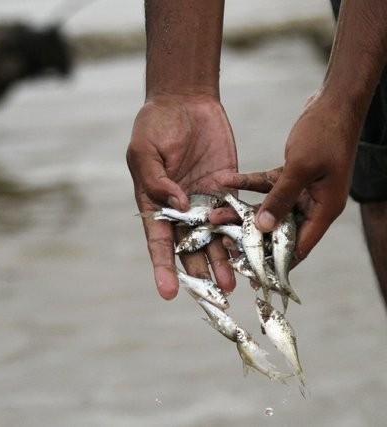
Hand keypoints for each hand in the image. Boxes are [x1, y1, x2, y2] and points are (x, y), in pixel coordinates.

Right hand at [127, 94, 237, 298]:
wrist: (185, 101)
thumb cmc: (155, 125)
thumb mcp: (145, 151)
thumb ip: (157, 180)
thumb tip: (179, 205)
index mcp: (154, 203)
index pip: (157, 241)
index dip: (163, 267)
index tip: (168, 291)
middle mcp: (180, 208)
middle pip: (188, 247)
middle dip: (199, 272)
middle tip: (214, 295)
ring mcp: (204, 200)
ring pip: (214, 236)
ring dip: (223, 260)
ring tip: (233, 283)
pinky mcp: (226, 188)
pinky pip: (235, 213)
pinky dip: (241, 232)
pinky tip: (250, 249)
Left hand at [218, 93, 358, 261]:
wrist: (334, 101)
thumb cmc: (325, 133)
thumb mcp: (301, 168)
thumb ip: (281, 198)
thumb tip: (264, 227)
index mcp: (323, 209)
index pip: (298, 246)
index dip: (276, 261)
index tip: (253, 274)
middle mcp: (313, 203)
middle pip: (278, 229)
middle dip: (250, 237)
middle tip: (223, 244)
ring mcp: (301, 189)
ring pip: (266, 208)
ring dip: (240, 210)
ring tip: (213, 215)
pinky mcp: (290, 174)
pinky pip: (263, 185)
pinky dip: (245, 184)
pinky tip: (223, 182)